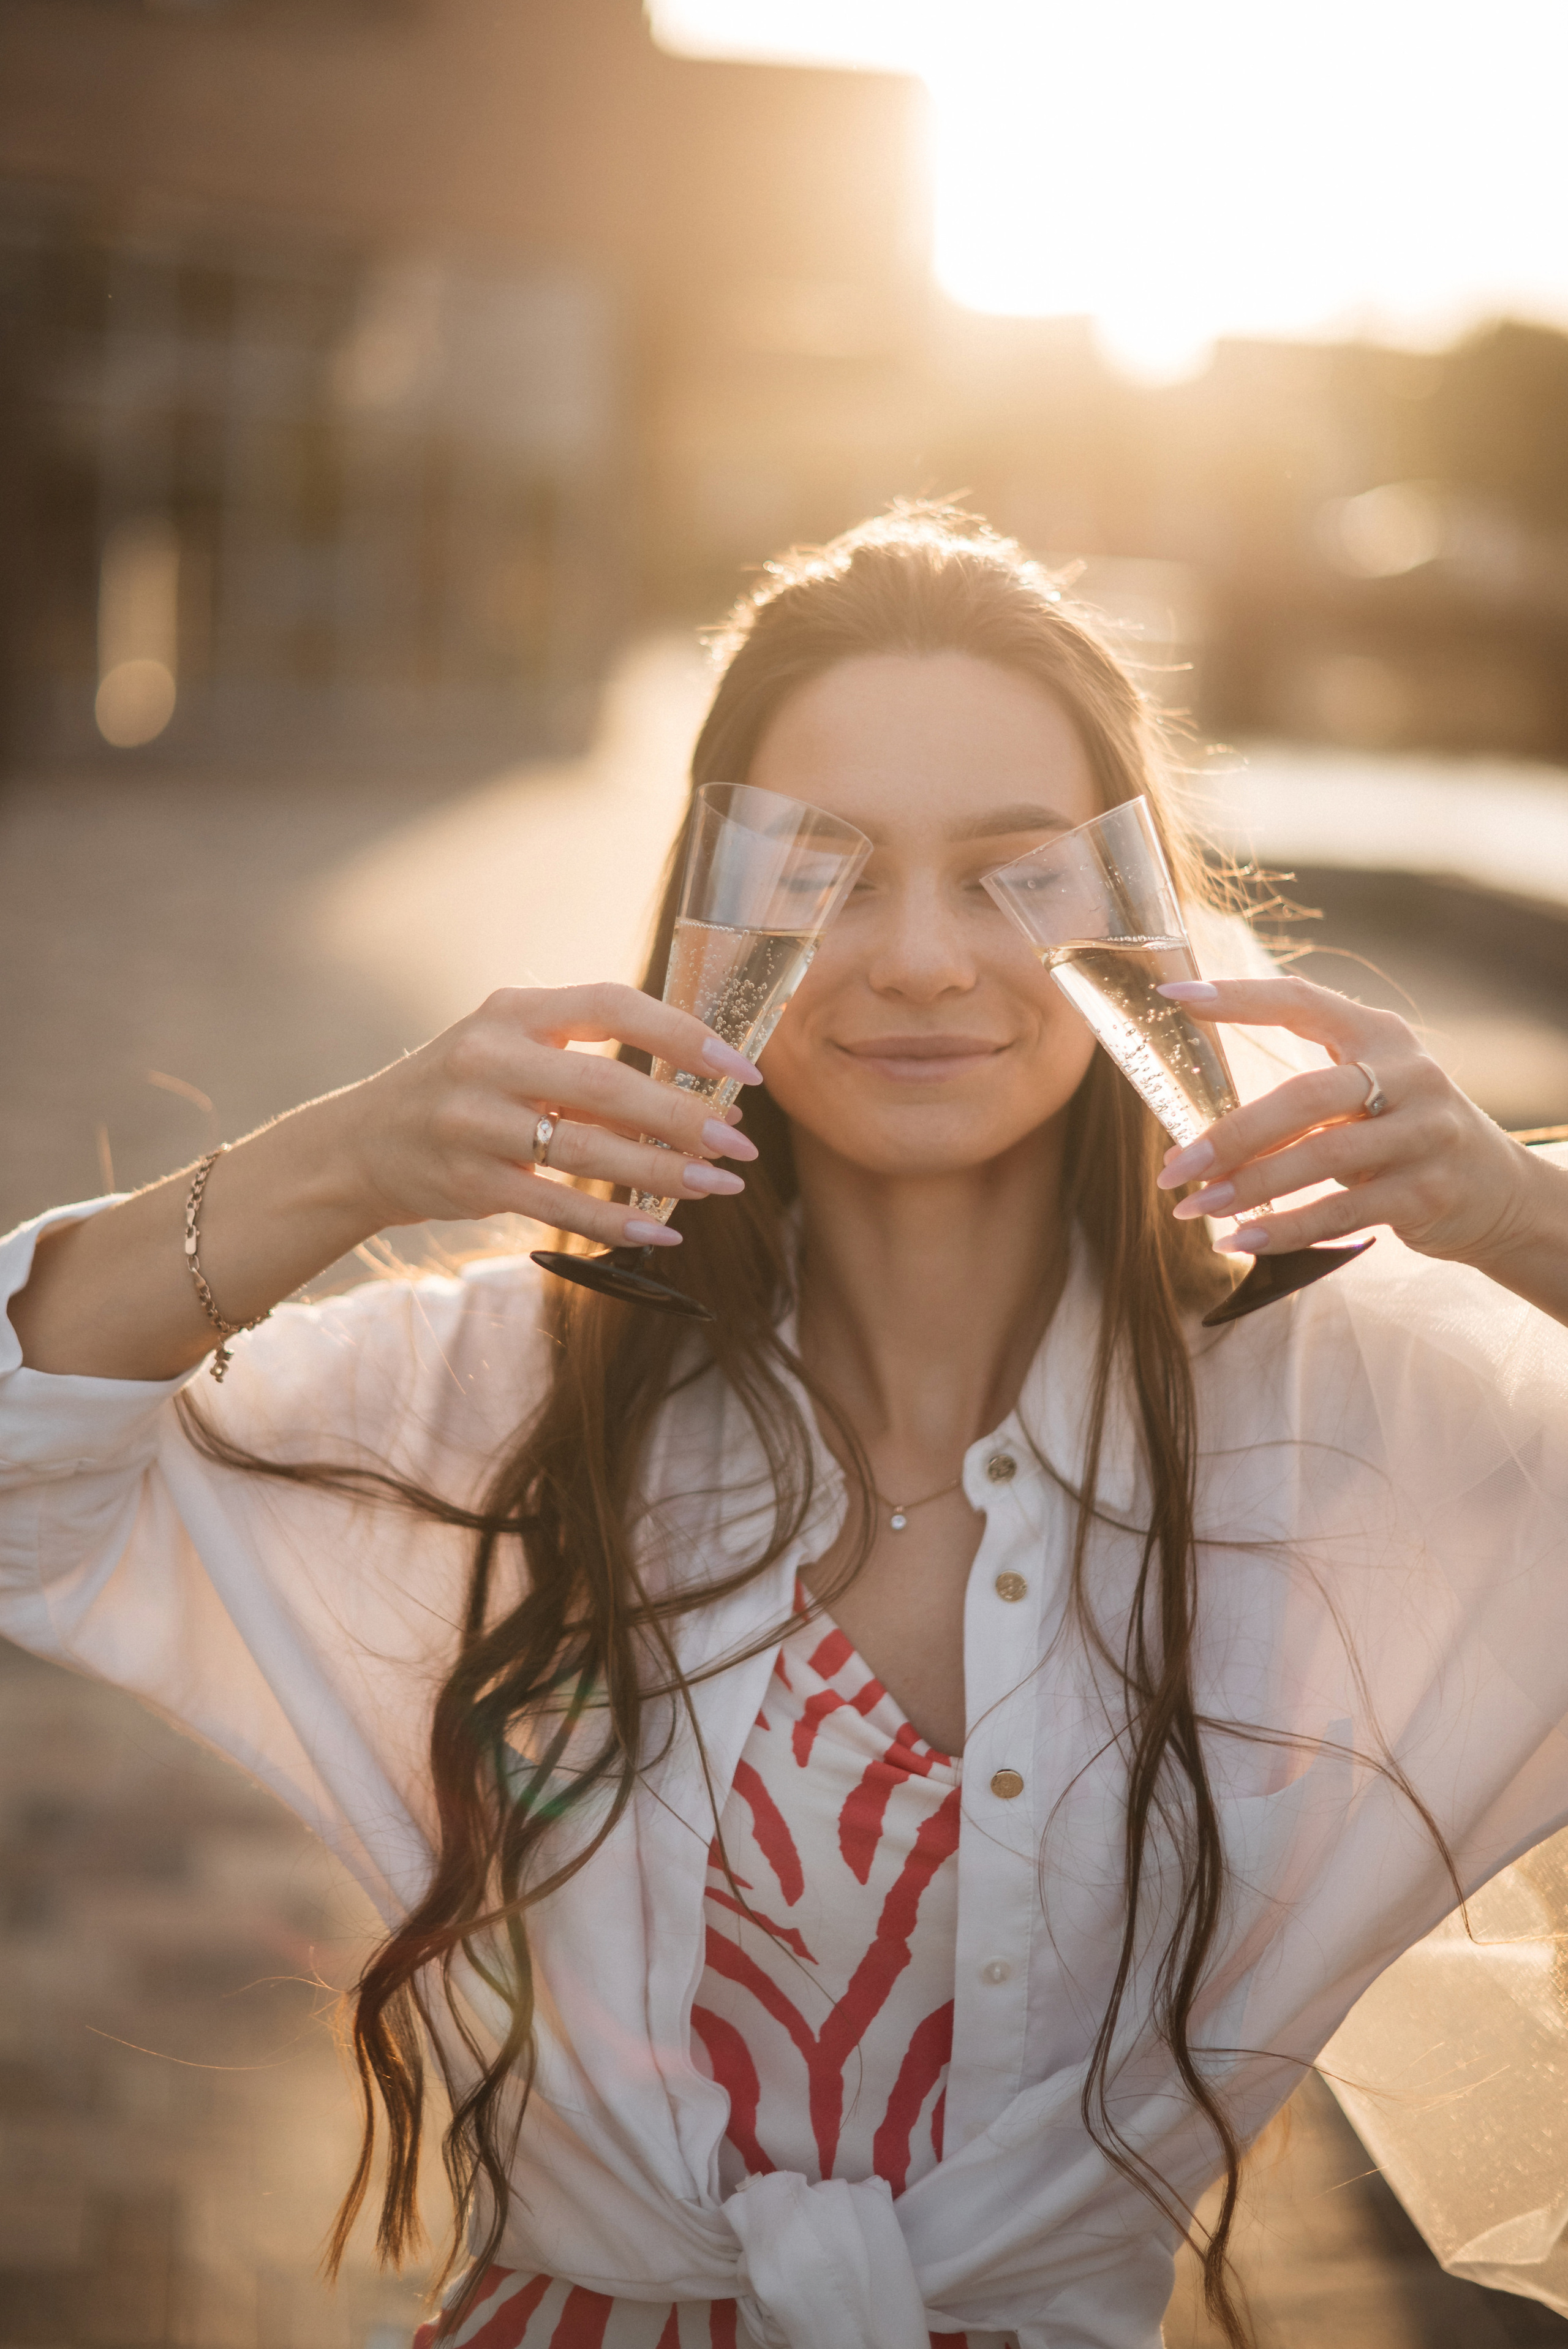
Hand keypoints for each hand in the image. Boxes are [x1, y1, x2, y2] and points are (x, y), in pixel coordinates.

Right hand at [343, 983, 762, 1253]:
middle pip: (607, 1085)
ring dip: (664, 1173)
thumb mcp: (511, 1048)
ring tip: (720, 1186)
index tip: (741, 1067)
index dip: (683, 1034)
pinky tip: (662, 1231)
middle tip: (741, 1142)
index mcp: (514, 1012)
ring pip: (587, 1150)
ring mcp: (473, 1122)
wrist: (361, 1144)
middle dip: (685, 1116)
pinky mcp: (468, 1181)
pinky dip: (616, 1221)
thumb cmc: (464, 1091)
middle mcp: (489, 1058)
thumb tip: (697, 1081)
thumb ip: (585, 1055)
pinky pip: (557, 1205)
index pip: (613, 1004)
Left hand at [1152, 975, 1546, 1275]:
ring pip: (1323, 1157)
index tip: (1173, 997)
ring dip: (1250, 1187)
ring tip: (1193, 1207)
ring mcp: (1425, 1134)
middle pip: (1305, 1095)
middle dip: (1231, 1134)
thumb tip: (1198, 1136)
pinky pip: (1343, 1214)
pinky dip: (1284, 1231)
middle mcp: (1409, 1076)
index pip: (1301, 1000)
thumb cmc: (1403, 1135)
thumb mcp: (1368, 1093)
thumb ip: (1304, 1095)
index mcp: (1380, 1034)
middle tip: (1174, 1166)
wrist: (1498, 1193)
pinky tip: (1238, 1240)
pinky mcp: (1428, 1193)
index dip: (1238, 997)